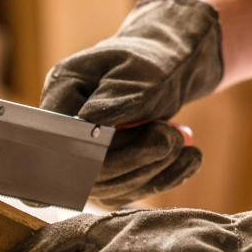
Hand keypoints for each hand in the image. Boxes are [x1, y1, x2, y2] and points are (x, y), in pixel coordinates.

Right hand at [40, 0, 222, 202]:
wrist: (169, 68)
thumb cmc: (153, 60)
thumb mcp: (141, 68)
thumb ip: (118, 93)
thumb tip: (91, 118)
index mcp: (64, 89)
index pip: (60, 133)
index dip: (91, 147)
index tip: (136, 133)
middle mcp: (66, 127)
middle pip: (86, 168)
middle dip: (137, 156)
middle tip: (171, 134)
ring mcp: (84, 156)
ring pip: (112, 187)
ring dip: (156, 167)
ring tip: (181, 138)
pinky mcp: (110, 176)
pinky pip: (132, 190)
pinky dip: (167, 177)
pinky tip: (191, 158)